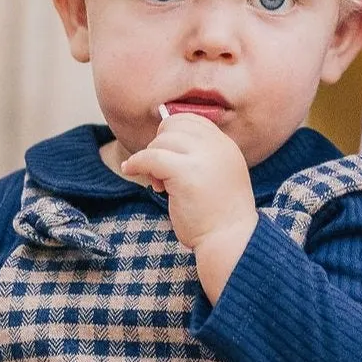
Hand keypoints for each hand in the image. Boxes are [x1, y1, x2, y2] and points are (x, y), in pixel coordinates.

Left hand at [120, 110, 258, 299]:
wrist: (231, 242)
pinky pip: (150, 156)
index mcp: (226, 146)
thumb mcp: (217, 176)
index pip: (192, 119)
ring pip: (161, 141)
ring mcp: (204, 158)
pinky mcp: (186, 173)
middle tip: (161, 172)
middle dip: (160, 144)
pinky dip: (136, 163)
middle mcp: (218, 147)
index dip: (172, 132)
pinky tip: (130, 171)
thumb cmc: (219, 217)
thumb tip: (163, 139)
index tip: (165, 153)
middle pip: (174, 125)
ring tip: (159, 185)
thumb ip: (200, 157)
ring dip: (151, 159)